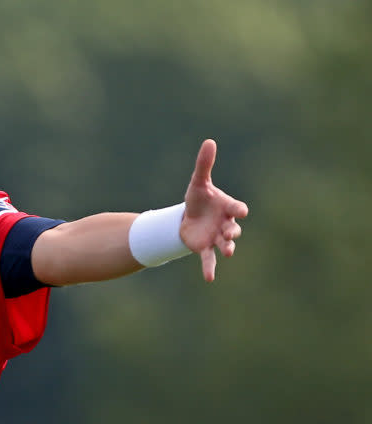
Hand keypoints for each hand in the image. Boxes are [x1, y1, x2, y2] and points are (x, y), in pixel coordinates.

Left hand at [180, 139, 248, 281]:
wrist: (187, 218)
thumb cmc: (197, 199)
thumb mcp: (198, 182)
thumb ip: (204, 164)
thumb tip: (209, 141)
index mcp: (226, 207)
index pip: (237, 208)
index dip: (238, 210)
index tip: (240, 212)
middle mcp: (225, 224)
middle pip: (233, 229)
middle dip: (232, 231)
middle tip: (230, 233)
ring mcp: (217, 238)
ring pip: (225, 244)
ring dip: (226, 247)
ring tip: (227, 251)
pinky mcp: (205, 248)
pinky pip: (209, 259)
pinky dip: (210, 268)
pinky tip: (209, 279)